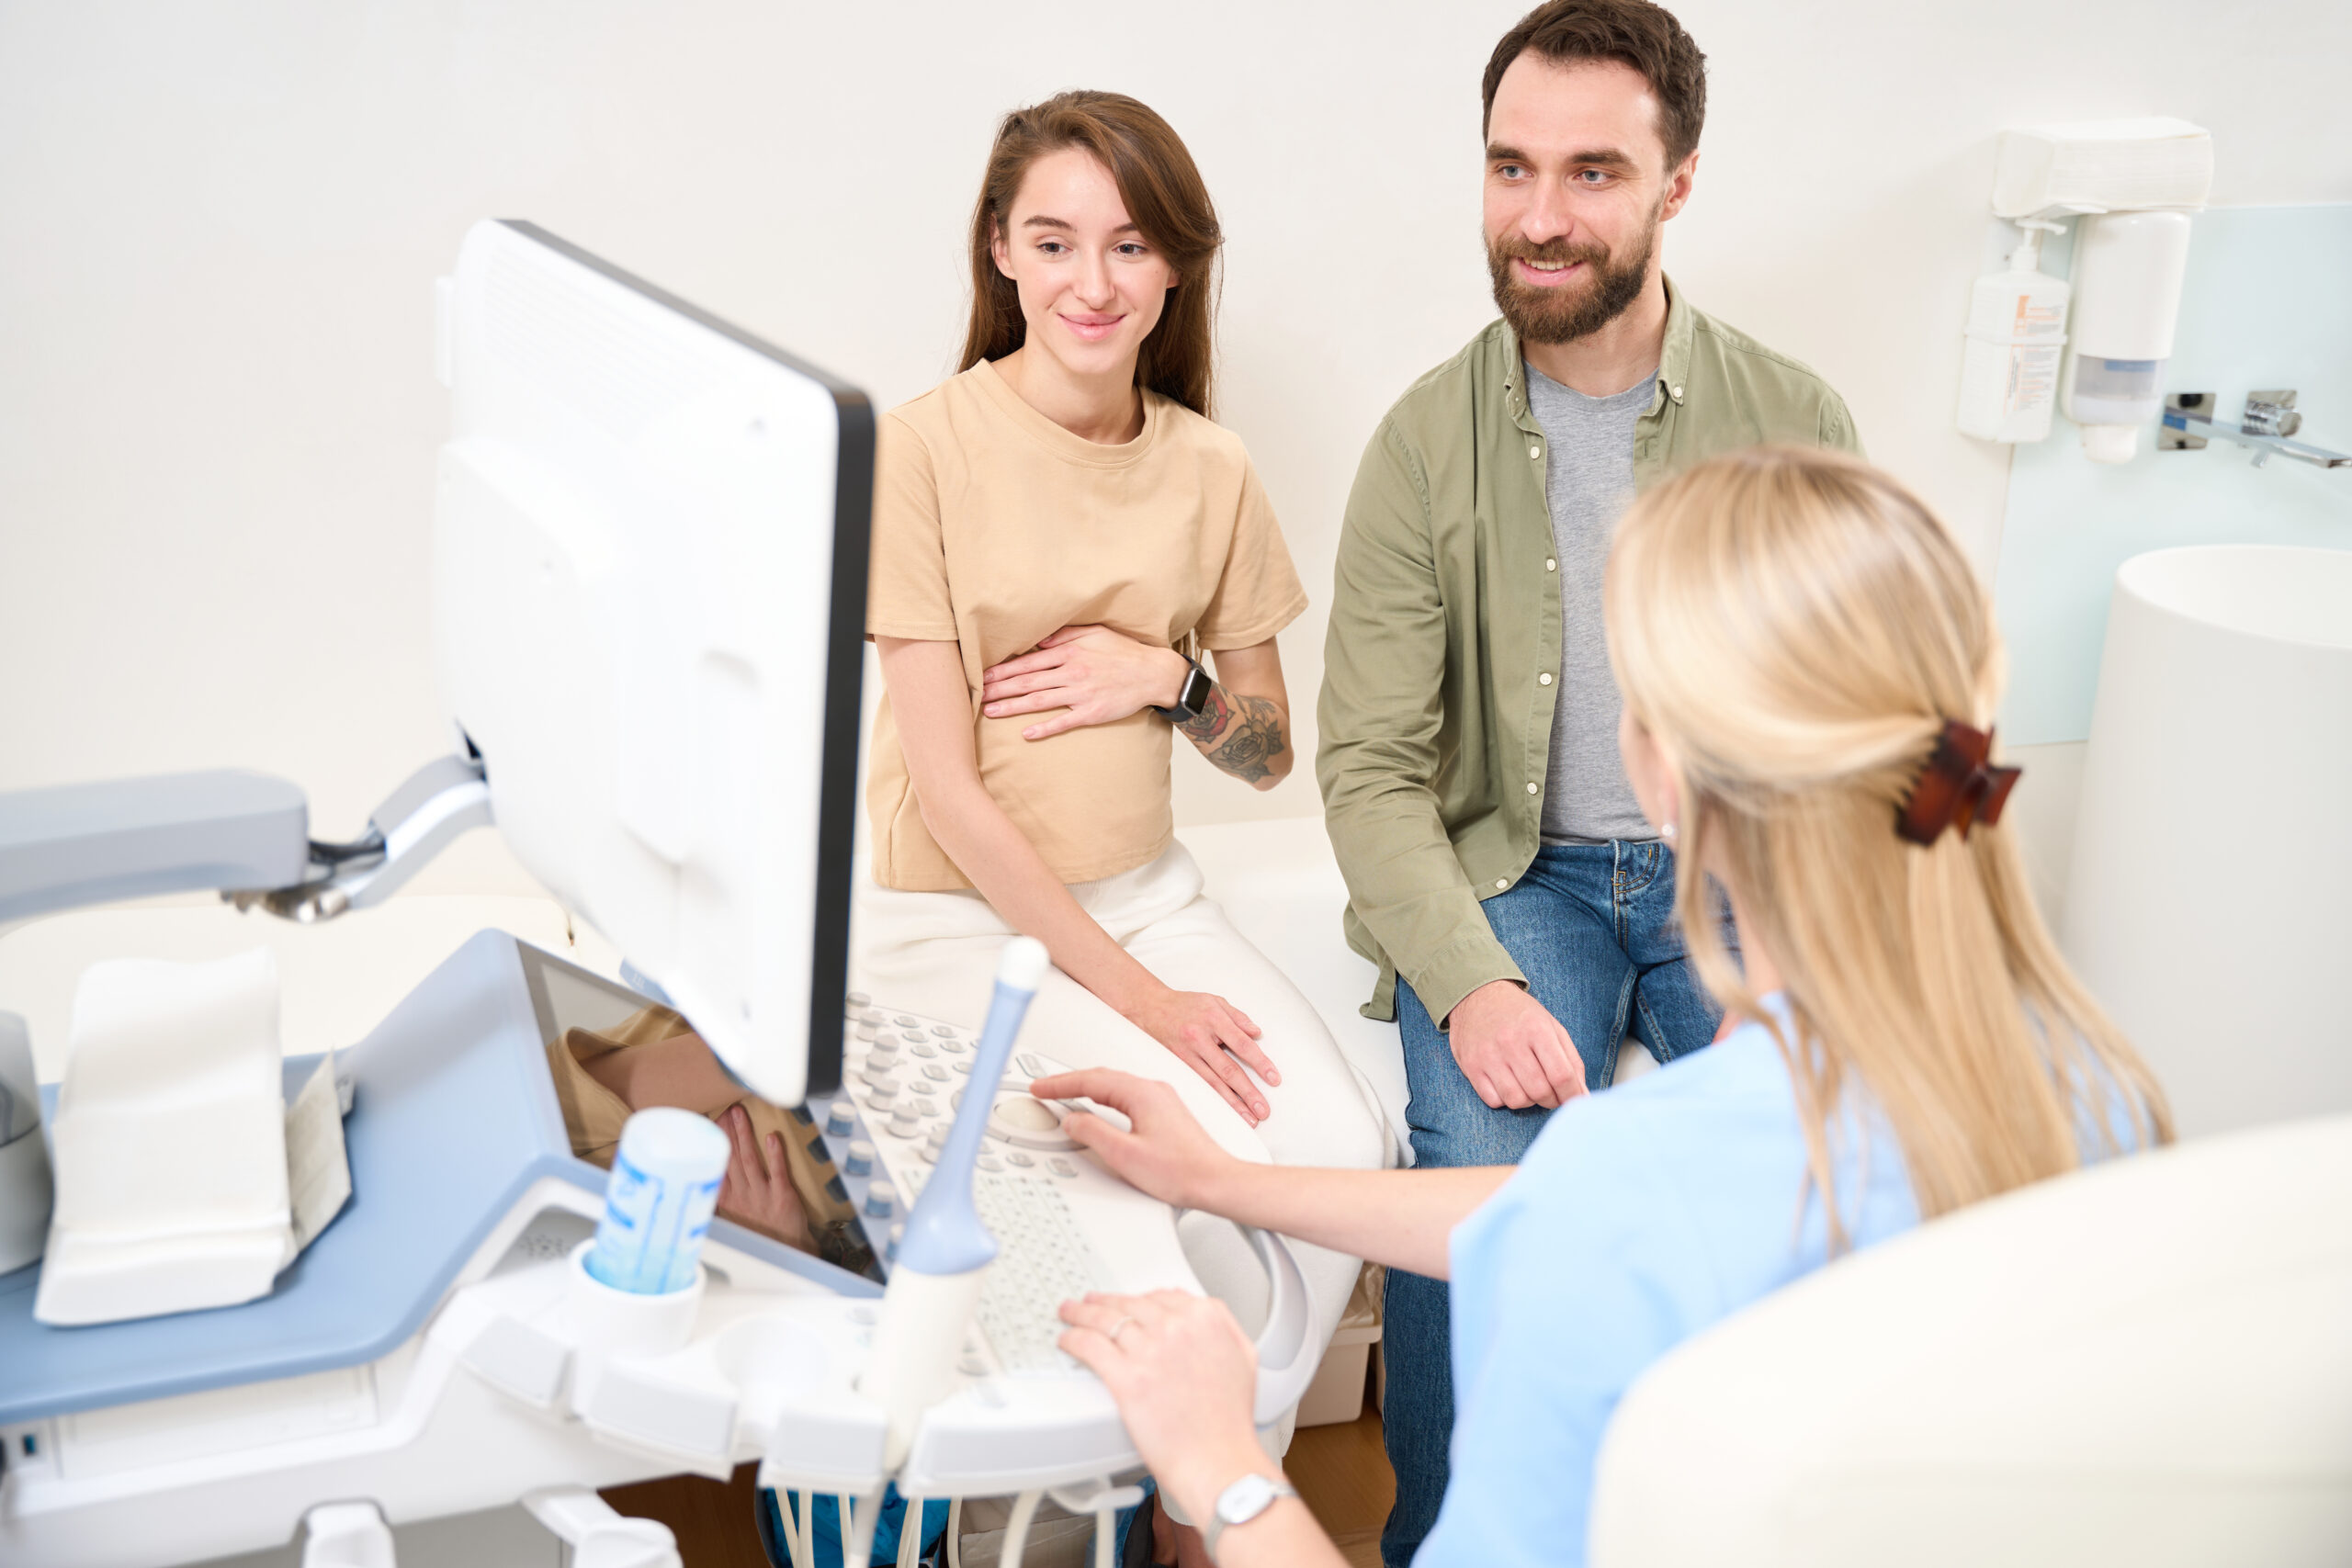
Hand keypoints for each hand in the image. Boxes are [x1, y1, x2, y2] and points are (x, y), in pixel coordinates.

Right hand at [714, 1103, 811, 1251]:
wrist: (786, 1246)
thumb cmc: (761, 1225)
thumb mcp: (734, 1211)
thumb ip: (724, 1189)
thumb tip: (714, 1165)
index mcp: (728, 1198)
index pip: (718, 1163)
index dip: (716, 1141)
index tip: (712, 1120)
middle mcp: (742, 1194)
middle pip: (732, 1157)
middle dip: (727, 1131)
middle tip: (725, 1108)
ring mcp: (761, 1194)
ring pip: (750, 1160)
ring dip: (744, 1135)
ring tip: (740, 1114)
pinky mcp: (782, 1195)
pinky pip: (777, 1171)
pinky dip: (774, 1155)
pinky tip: (771, 1138)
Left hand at [981, 625, 1188, 740]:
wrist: (1153, 673)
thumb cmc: (1123, 652)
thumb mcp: (1095, 633)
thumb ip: (1065, 635)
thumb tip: (1040, 640)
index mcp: (1069, 652)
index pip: (1028, 661)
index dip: (1003, 670)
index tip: (983, 675)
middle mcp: (1071, 672)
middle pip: (1027, 681)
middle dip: (999, 688)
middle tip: (975, 695)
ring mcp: (1081, 694)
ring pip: (1039, 701)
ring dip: (1012, 707)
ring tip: (989, 711)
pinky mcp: (1092, 713)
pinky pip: (1063, 722)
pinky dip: (1044, 728)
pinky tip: (1026, 733)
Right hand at [1027, 1068, 1242, 1209]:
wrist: (1216, 1181)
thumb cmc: (1181, 1171)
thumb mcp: (1125, 1154)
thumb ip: (1093, 1133)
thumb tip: (1074, 1121)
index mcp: (1142, 1093)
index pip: (1091, 1080)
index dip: (1060, 1083)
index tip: (1040, 1087)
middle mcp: (1153, 1091)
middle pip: (1102, 1077)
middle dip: (1070, 1081)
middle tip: (1045, 1088)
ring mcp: (1161, 1101)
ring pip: (1115, 1086)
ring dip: (1087, 1088)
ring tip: (1065, 1095)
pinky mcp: (1165, 1114)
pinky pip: (1126, 1096)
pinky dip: (1104, 1098)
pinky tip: (1099, 1107)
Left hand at [1059, 1289, 1270, 1523]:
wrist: (1217, 1460)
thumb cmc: (1228, 1422)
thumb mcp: (1243, 1358)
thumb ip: (1224, 1326)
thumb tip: (1202, 1313)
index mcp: (1205, 1319)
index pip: (1161, 1296)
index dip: (1138, 1299)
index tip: (1128, 1303)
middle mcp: (1177, 1329)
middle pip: (1129, 1304)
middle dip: (1105, 1301)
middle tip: (1091, 1302)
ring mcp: (1150, 1352)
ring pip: (1105, 1319)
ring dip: (1081, 1313)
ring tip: (1070, 1313)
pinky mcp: (1126, 1379)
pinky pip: (1090, 1347)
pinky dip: (1074, 1339)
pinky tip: (1067, 1340)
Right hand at [1119, 985, 1279, 1125]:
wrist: (1147, 1007)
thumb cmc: (1184, 1005)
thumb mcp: (1214, 1001)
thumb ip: (1238, 1017)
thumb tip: (1257, 1033)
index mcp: (1213, 1019)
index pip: (1242, 1044)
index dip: (1260, 1063)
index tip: (1274, 1079)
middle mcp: (1199, 1037)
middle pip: (1228, 1069)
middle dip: (1248, 1092)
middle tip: (1263, 1110)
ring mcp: (1185, 1053)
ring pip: (1212, 1083)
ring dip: (1232, 1103)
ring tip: (1249, 1118)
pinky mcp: (1175, 1064)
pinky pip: (1197, 1084)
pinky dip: (1212, 1099)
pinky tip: (1223, 1111)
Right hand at [1446, 980, 1585, 1109]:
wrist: (1477, 996)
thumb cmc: (1520, 1015)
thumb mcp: (1552, 1027)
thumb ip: (1571, 1061)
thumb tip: (1582, 1096)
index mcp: (1537, 1029)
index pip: (1561, 1075)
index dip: (1572, 1095)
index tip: (1574, 1100)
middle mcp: (1511, 1042)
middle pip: (1540, 1091)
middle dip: (1551, 1100)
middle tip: (1551, 1094)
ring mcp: (1488, 1055)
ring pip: (1517, 1100)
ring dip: (1528, 1101)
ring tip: (1529, 1088)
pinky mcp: (1471, 1066)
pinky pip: (1494, 1101)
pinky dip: (1505, 1099)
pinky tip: (1508, 1084)